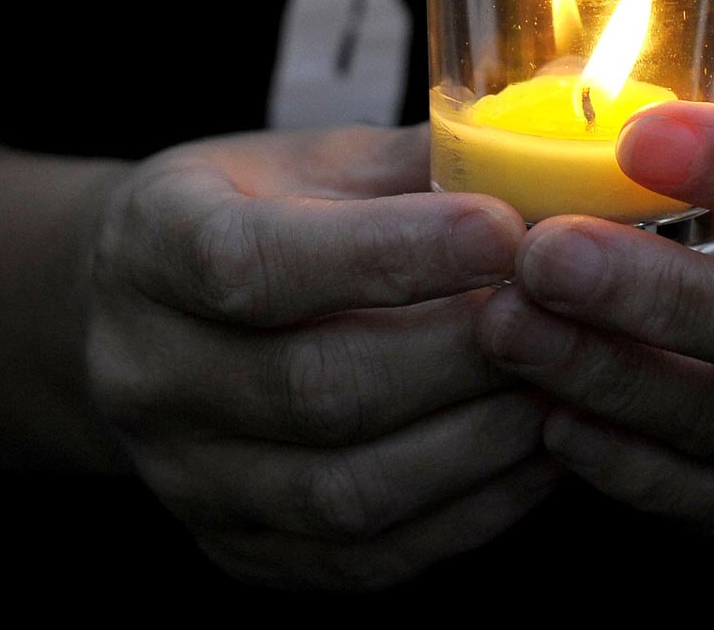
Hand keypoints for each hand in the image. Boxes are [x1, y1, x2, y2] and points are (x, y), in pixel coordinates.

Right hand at [83, 125, 563, 589]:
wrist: (148, 316)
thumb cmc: (260, 212)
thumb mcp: (313, 158)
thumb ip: (419, 161)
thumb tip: (548, 154)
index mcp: (153, 246)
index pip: (254, 263)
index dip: (389, 252)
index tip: (504, 228)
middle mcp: (149, 374)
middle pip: (313, 388)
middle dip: (460, 352)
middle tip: (564, 313)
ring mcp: (190, 479)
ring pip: (346, 492)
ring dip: (478, 440)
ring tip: (565, 383)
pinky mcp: (240, 550)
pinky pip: (367, 558)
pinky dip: (472, 511)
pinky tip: (540, 451)